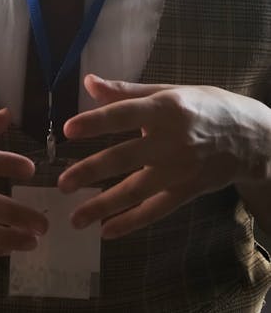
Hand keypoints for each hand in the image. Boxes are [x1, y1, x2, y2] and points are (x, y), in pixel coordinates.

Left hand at [58, 75, 270, 238]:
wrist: (253, 137)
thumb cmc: (204, 106)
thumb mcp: (169, 91)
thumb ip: (127, 91)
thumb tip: (89, 82)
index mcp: (165, 108)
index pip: (124, 114)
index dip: (96, 122)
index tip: (67, 130)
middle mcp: (171, 140)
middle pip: (125, 157)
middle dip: (91, 171)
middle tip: (62, 183)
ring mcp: (180, 169)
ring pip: (136, 190)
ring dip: (103, 205)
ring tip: (75, 218)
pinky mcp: (188, 190)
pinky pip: (156, 210)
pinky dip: (132, 222)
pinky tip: (108, 231)